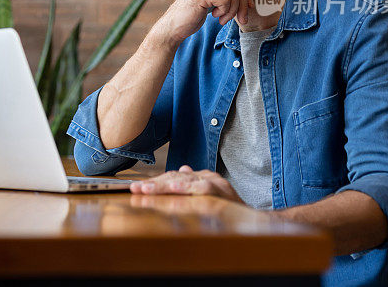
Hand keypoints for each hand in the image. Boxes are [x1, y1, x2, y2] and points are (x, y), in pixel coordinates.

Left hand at [129, 165, 243, 202]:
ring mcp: (214, 182)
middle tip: (135, 189)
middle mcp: (205, 176)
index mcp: (200, 177)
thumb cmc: (227, 209)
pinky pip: (201, 188)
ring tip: (147, 190)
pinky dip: (187, 188)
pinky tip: (173, 189)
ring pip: (183, 181)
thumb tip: (182, 168)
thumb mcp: (207, 196)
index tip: (136, 188)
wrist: (251, 219)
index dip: (154, 183)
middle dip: (153, 184)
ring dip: (163, 186)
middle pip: (174, 177)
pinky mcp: (221, 191)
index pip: (172, 177)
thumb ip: (193, 184)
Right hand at [154, 0, 253, 44]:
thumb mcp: (210, 3)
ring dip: (232, 11)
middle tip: (240, 19)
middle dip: (242, 5)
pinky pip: (226, 0)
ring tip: (222, 19)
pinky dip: (226, 11)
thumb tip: (247, 0)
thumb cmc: (191, 17)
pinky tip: (216, 17)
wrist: (172, 26)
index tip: (248, 9)